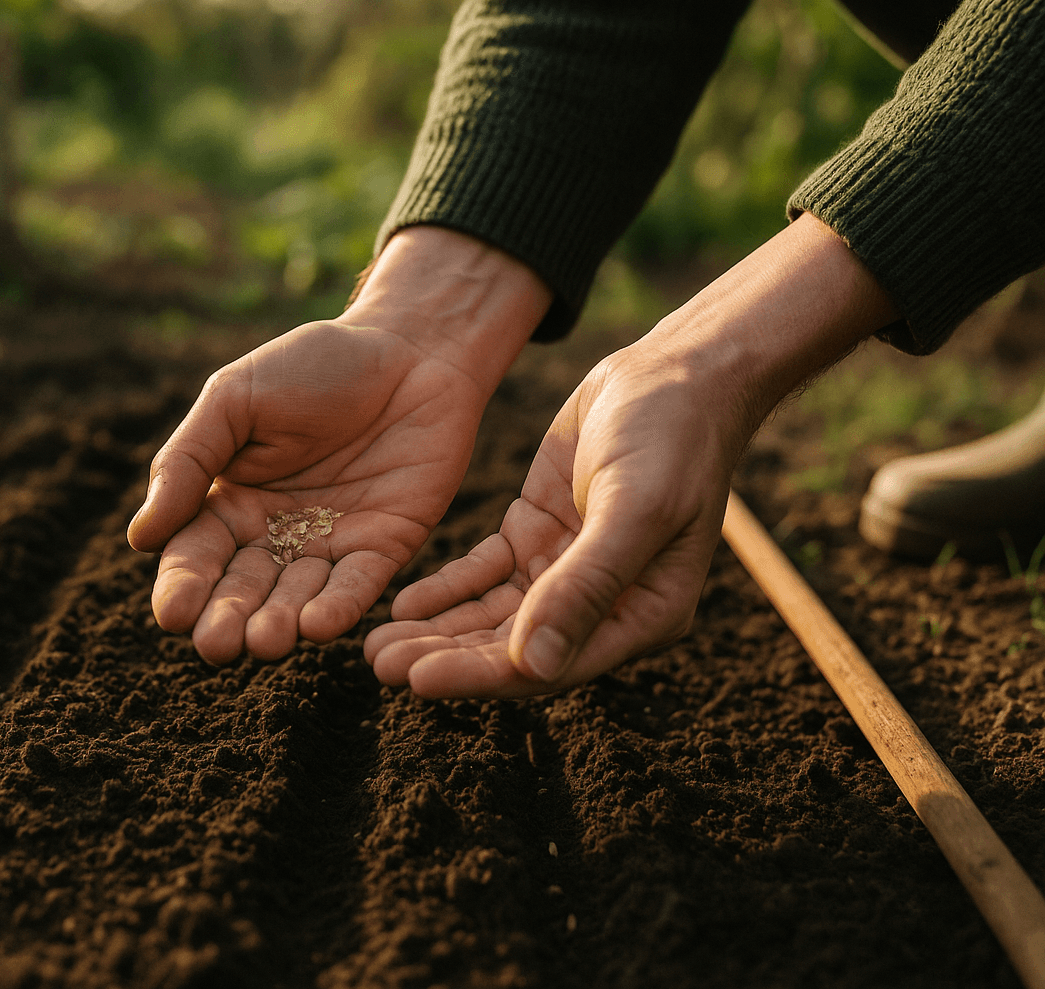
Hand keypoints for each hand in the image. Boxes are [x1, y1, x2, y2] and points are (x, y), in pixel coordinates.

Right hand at [128, 227, 549, 663]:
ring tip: (265, 641)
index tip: (175, 614)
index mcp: (229, 502)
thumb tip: (140, 537)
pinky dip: (338, 607)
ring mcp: (330, 544)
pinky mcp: (385, 546)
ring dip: (279, 623)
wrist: (410, 345)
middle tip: (217, 645)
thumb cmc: (313, 363)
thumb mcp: (235, 398)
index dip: (184, 587)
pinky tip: (317, 626)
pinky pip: (358, 584)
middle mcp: (276, 535)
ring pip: (297, 597)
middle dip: (227, 619)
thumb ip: (188, 461)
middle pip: (243, 589)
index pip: (196, 555)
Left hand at [364, 213, 899, 696]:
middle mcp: (604, 605)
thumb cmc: (673, 438)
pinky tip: (403, 602)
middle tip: (379, 664)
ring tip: (375, 646)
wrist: (676, 372)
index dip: (481, 676)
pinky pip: (485, 574)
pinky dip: (447, 589)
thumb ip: (586, 585)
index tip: (418, 680)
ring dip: (438, 632)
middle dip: (446, 658)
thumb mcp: (634, 507)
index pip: (550, 665)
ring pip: (492, 616)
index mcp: (643, 615)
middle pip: (512, 649)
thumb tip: (534, 666)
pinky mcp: (537, 534)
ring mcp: (565, 570)